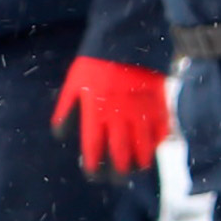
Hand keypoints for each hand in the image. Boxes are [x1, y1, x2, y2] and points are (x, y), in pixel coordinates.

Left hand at [51, 57, 168, 177]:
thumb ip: (66, 110)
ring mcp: (140, 111)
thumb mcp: (73, 84)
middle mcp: (119, 116)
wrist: (125, 40)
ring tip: (139, 169)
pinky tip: (156, 147)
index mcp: (96, 112)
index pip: (93, 146)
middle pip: (119, 152)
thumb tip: (59, 135)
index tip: (92, 174)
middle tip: (118, 180)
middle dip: (118, 170)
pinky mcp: (157, 103)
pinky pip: (160, 128)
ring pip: (142, 144)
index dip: (92, 164)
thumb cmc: (95, 63)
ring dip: (141, 160)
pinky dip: (159, 140)